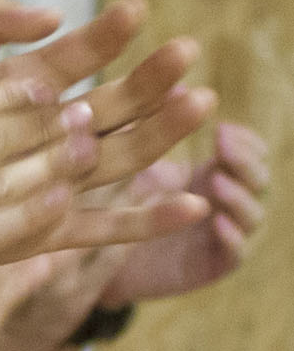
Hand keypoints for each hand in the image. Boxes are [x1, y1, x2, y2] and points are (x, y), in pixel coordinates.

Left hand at [0, 0, 218, 247]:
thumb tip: (51, 15)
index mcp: (18, 92)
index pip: (71, 59)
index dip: (102, 36)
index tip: (135, 9)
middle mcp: (42, 136)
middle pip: (107, 106)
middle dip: (146, 80)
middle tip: (184, 51)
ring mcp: (47, 185)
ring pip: (116, 158)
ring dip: (160, 133)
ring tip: (197, 101)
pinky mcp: (43, 232)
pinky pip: (102, 229)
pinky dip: (147, 220)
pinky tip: (191, 207)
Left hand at [97, 123, 268, 303]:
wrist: (94, 264)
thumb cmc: (112, 203)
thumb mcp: (130, 161)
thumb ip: (149, 127)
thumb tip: (170, 84)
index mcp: (213, 173)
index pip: (248, 152)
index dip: (242, 140)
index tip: (219, 127)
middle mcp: (227, 202)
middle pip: (257, 178)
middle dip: (244, 161)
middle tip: (221, 145)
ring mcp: (224, 235)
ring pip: (252, 215)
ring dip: (240, 197)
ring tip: (217, 182)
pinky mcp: (212, 266)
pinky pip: (235, 254)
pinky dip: (233, 238)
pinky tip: (218, 222)